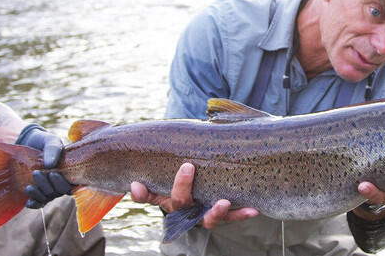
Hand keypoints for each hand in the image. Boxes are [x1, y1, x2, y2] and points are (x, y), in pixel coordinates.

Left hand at [15, 124, 73, 208]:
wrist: (28, 144)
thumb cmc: (43, 142)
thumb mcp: (50, 141)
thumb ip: (53, 148)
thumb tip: (50, 164)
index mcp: (70, 170)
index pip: (73, 183)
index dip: (64, 183)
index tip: (53, 174)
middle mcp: (62, 181)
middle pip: (60, 191)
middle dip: (48, 185)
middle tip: (37, 173)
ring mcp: (50, 188)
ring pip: (49, 197)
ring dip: (39, 194)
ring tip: (29, 186)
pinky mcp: (38, 192)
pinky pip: (39, 203)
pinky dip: (35, 203)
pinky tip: (29, 202)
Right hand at [130, 163, 258, 228]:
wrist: (203, 183)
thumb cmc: (183, 173)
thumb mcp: (169, 169)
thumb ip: (158, 166)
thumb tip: (131, 169)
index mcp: (167, 197)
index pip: (150, 196)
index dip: (142, 194)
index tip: (136, 184)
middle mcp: (185, 209)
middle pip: (180, 203)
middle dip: (182, 186)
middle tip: (187, 166)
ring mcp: (203, 213)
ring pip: (208, 218)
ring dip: (216, 211)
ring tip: (223, 202)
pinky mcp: (222, 215)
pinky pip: (232, 217)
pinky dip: (241, 214)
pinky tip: (253, 210)